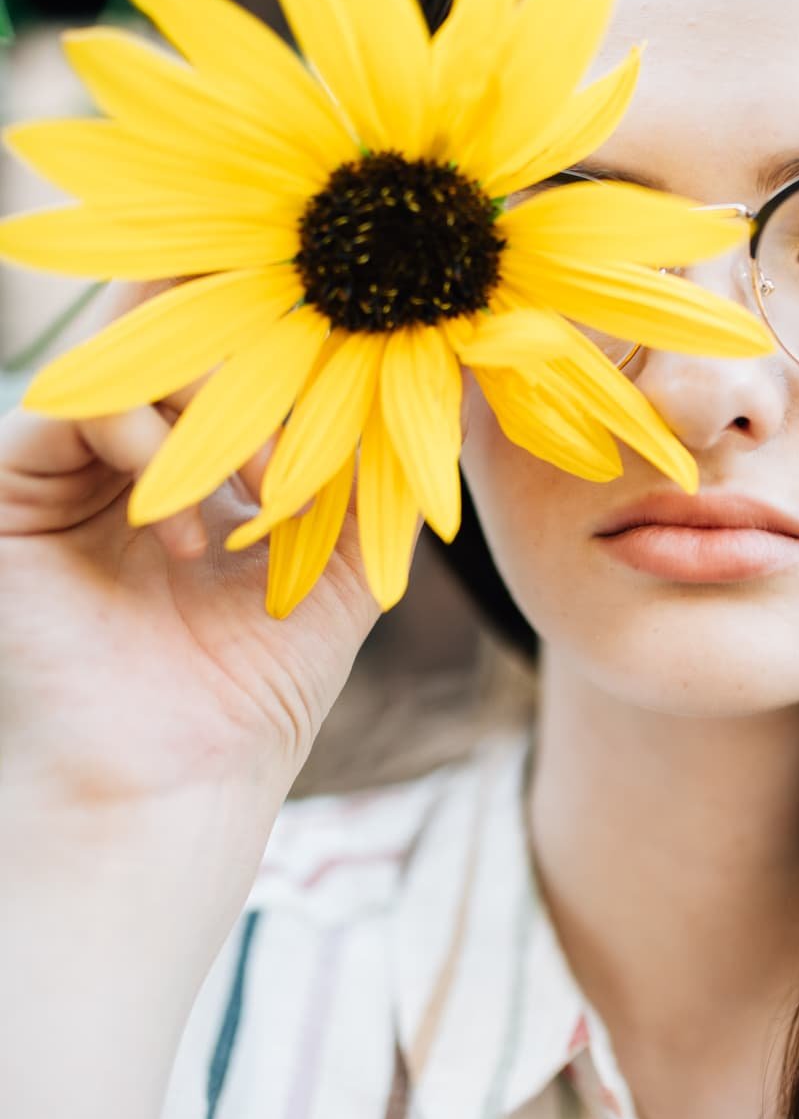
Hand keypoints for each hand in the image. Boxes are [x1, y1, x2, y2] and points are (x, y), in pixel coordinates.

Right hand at [0, 277, 404, 805]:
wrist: (178, 784)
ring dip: (218, 407)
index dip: (287, 342)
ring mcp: (66, 468)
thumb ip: (372, 484)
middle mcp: (121, 456)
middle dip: (255, 353)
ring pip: (133, 358)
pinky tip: (190, 533)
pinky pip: (75, 407)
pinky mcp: (13, 488)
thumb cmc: (254, 696)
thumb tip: (437, 398)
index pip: (228, 357)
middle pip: (176, 334)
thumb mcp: (337, 571)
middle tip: (317, 389)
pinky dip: (148, 444)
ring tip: (268, 492)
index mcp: (191, 464)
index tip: (359, 355)